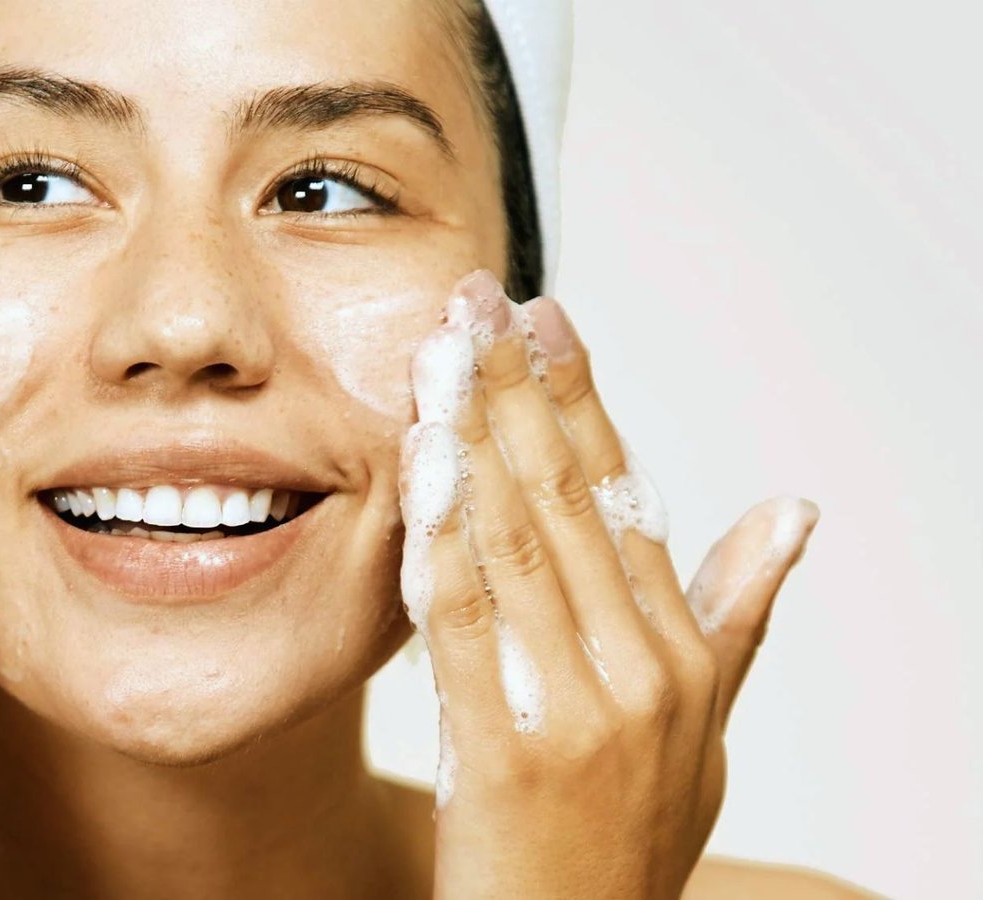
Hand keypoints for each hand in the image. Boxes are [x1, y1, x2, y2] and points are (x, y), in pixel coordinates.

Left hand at [399, 272, 819, 898]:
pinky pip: (463, 625)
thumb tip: (793, 512)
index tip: (542, 318)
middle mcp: (641, 668)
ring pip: (518, 542)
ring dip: (473, 438)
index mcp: (680, 649)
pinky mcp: (507, 753)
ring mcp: (578, 710)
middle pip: (568, 498)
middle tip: (475, 301)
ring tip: (439, 355)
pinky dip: (438, 542)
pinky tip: (414, 473)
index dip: (579, 398)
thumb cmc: (629, 834)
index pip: (624, 494)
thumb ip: (735, 615)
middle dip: (514, 390)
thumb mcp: (704, 726)